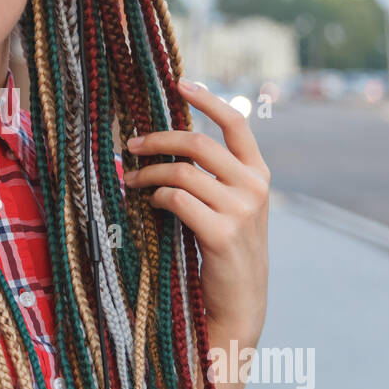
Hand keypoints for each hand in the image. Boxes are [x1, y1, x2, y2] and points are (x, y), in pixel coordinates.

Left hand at [122, 77, 270, 345]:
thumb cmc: (224, 252)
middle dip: (158, 139)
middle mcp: (255, 187)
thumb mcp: (231, 207)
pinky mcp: (222, 233)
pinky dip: (156, 197)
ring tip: (130, 180)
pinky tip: (148, 203)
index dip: (207, 99)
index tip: (178, 83)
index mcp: (259, 175)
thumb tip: (169, 141)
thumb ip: (213, 176)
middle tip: (130, 144)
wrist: (239, 305)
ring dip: (147, 173)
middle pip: (198, 143)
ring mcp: (241, 210)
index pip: (236, 123)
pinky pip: (177, 200)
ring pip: (182, 172)